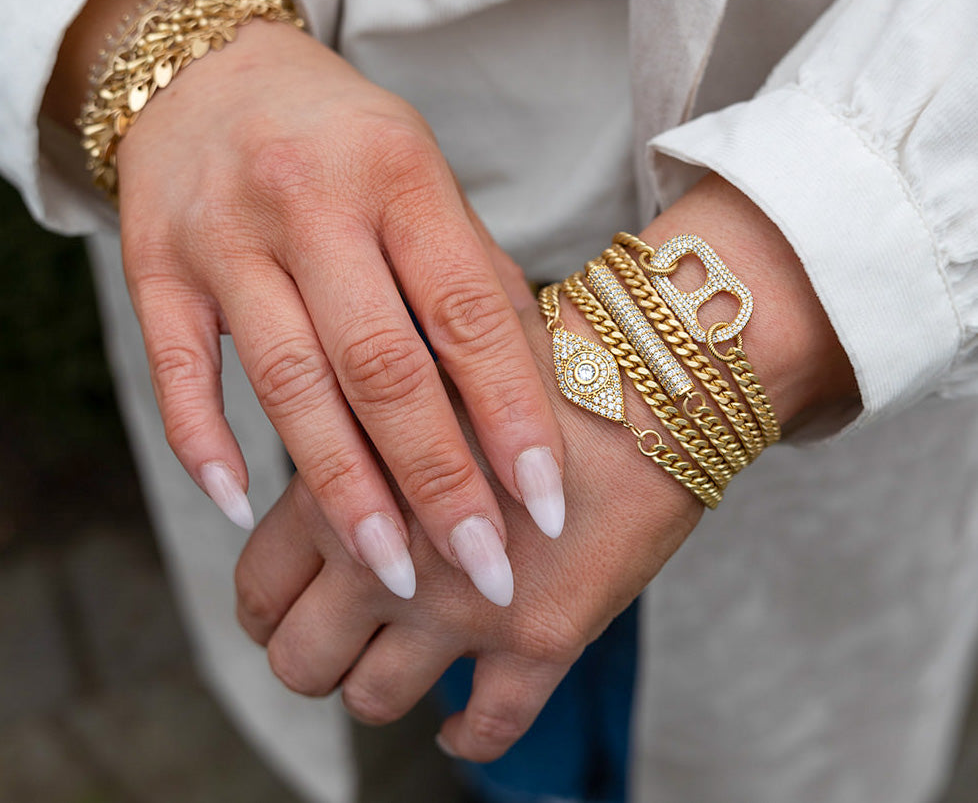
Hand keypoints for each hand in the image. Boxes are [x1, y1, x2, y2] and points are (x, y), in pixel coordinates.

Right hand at [115, 15, 564, 603]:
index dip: (513, 414)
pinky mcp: (155, 265)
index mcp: (399, 171)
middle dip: (439, 482)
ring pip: (288, 383)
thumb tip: (528, 396)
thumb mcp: (423, 177)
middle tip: (483, 571)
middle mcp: (310, 200)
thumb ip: (470, 276)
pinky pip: (179, 371)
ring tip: (391, 572)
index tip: (548, 505)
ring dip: (343, 491)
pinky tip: (246, 512)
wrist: (211, 70)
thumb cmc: (344, 140)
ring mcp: (223, 235)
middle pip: (381, 365)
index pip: (468, 313)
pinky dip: (208, 447)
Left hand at [234, 305, 702, 760]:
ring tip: (403, 664)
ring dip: (380, 691)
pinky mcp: (538, 640)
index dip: (267, 610)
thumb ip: (363, 418)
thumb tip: (330, 440)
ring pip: (373, 702)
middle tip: (340, 643)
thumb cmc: (529, 360)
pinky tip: (462, 717)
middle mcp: (387, 558)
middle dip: (313, 661)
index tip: (288, 610)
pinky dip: (468, 735)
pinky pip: (487, 726)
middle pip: (300, 661)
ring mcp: (460, 609)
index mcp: (346, 487)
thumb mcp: (420, 368)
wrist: (640, 379)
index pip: (259, 585)